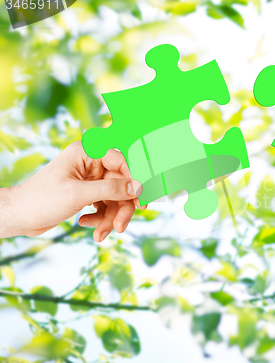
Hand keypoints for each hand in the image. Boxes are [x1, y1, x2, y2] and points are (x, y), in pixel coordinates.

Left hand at [1, 141, 142, 241]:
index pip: (121, 162)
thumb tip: (138, 187)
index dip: (134, 180)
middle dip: (121, 208)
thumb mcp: (78, 194)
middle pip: (121, 185)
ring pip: (115, 198)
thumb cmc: (41, 200)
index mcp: (87, 153)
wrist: (19, 216)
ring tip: (100, 234)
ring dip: (110, 218)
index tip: (142, 198)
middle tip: (120, 227)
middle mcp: (91, 164)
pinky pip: (105, 206)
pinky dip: (100, 218)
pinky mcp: (88, 194)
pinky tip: (85, 223)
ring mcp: (90, 180)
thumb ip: (111, 189)